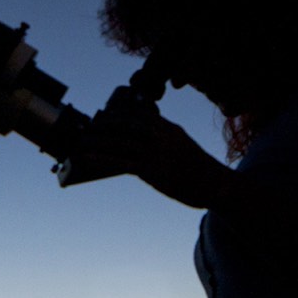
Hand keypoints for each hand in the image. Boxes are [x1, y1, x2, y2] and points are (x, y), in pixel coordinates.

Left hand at [66, 89, 233, 207]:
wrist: (215, 184)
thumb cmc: (197, 166)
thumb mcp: (182, 142)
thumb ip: (163, 135)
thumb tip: (143, 131)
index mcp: (169, 128)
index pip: (139, 113)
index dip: (120, 113)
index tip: (107, 113)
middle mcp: (161, 138)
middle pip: (126, 125)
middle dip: (105, 124)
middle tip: (90, 125)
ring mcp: (156, 154)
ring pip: (120, 143)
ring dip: (98, 140)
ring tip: (83, 140)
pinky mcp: (152, 172)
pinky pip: (121, 162)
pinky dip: (102, 158)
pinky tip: (89, 157)